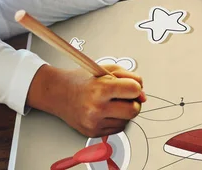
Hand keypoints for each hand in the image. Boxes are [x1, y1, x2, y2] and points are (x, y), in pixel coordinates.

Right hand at [27, 64, 145, 137]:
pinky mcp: (93, 132)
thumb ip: (129, 78)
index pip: (133, 90)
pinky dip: (117, 120)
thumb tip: (142, 95)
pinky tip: (107, 111)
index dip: (136, 87)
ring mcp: (94, 122)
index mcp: (100, 89)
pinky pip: (118, 128)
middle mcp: (97, 108)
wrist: (58, 93)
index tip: (132, 86)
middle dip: (134, 102)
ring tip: (112, 102)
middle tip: (126, 96)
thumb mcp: (106, 69)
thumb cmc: (82, 80)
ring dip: (125, 111)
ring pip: (127, 121)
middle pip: (133, 110)